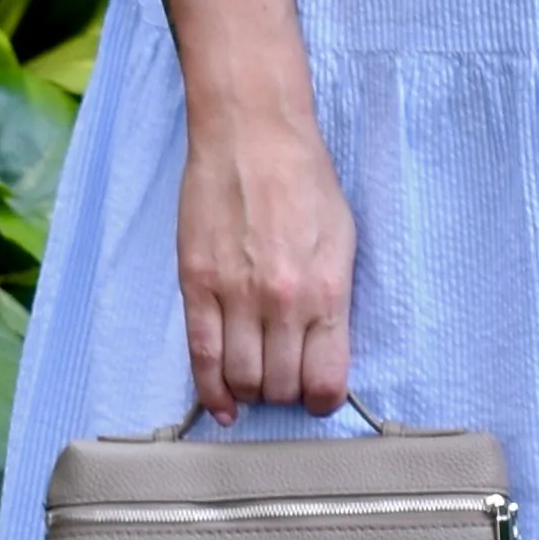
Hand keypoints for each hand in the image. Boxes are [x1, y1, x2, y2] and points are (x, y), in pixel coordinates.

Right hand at [176, 94, 357, 418]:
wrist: (253, 136)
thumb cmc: (304, 181)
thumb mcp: (342, 241)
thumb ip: (334, 300)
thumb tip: (324, 351)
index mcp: (327, 291)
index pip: (326, 380)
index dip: (323, 401)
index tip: (318, 397)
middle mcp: (282, 302)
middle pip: (281, 387)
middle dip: (284, 395)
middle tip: (283, 382)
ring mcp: (235, 295)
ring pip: (241, 379)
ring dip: (250, 392)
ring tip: (254, 383)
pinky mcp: (197, 285)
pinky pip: (200, 356)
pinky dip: (211, 390)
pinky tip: (221, 403)